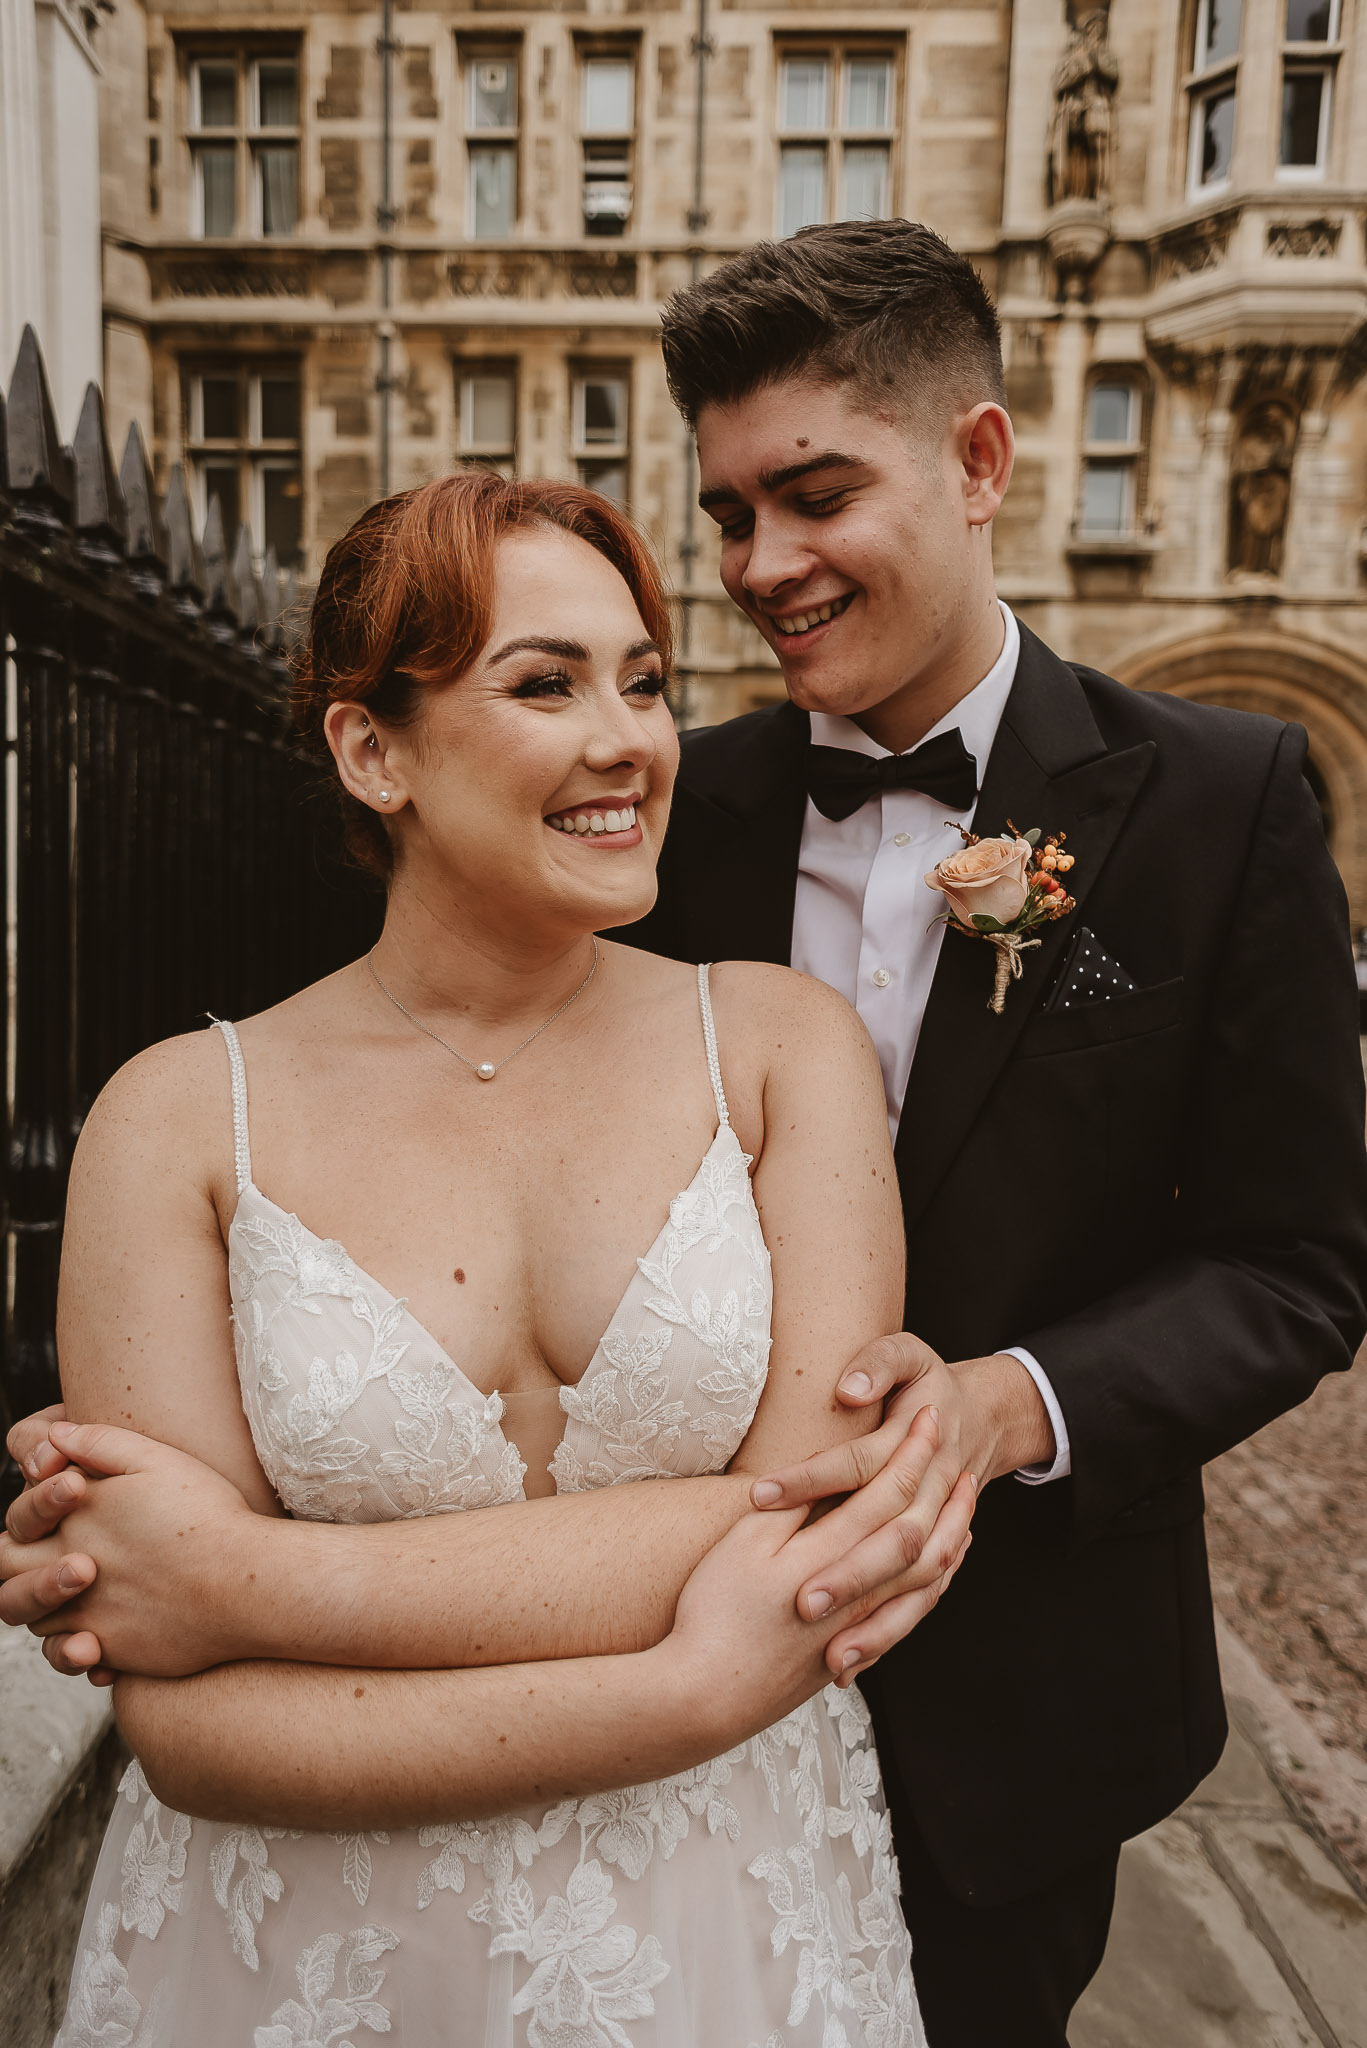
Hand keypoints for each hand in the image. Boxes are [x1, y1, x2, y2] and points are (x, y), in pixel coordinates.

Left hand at [0, 1420, 263, 1680]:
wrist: (246, 1584)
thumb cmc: (207, 1515)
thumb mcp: (156, 1460)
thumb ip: (100, 1442)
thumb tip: (56, 1436)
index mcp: (75, 1522)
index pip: (18, 1522)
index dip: (34, 1510)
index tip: (74, 1498)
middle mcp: (70, 1572)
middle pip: (9, 1577)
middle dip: (21, 1567)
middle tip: (62, 1557)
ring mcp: (89, 1617)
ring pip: (37, 1619)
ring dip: (49, 1606)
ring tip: (86, 1590)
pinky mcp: (115, 1650)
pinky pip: (73, 1656)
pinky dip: (78, 1648)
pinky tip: (105, 1633)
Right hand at [667, 1460, 974, 1741]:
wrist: (705, 1697)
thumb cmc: (714, 1613)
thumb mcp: (742, 1546)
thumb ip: (790, 1509)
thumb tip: (824, 1476)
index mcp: (826, 1554)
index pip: (885, 1493)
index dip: (910, 1453)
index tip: (926, 1419)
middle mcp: (856, 1591)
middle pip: (917, 1533)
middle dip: (942, 1490)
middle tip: (959, 1452)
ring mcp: (858, 1628)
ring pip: (925, 1577)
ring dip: (950, 1536)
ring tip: (966, 1508)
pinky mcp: (851, 1654)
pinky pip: (911, 1615)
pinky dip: (934, 1585)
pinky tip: (937, 1574)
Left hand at [746, 1333, 1053, 1670]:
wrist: (987, 1415)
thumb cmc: (929, 1385)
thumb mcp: (908, 1356)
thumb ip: (877, 1365)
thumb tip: (848, 1389)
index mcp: (916, 1441)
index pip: (858, 1465)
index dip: (811, 1479)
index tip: (760, 1495)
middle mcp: (931, 1491)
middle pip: (889, 1537)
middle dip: (847, 1573)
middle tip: (797, 1600)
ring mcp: (938, 1529)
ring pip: (912, 1583)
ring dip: (873, 1620)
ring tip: (828, 1652)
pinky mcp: (936, 1556)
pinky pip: (919, 1602)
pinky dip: (887, 1632)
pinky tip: (848, 1664)